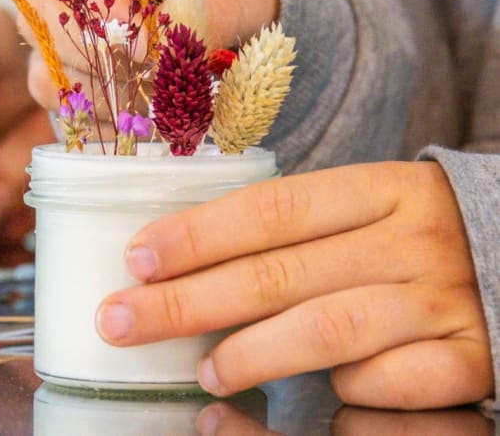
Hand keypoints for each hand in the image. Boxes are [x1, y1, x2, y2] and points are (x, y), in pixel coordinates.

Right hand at [23, 0, 278, 117]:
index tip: (143, 51)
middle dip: (94, 60)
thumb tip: (180, 51)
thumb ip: (219, 11)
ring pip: (44, 65)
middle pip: (47, 17)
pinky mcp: (73, 70)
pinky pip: (60, 101)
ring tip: (144, 111)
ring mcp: (68, 28)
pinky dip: (93, 120)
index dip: (110, 11)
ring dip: (93, 96)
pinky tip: (134, 126)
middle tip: (143, 87)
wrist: (234, 3)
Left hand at [95, 161, 492, 408]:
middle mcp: (409, 240)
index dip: (197, 235)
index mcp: (380, 189)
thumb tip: (187, 253)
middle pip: (279, 273)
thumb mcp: (369, 208)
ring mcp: (441, 300)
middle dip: (189, 302)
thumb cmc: (416, 234)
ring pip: (327, 329)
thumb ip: (296, 227)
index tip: (136, 258)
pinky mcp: (470, 358)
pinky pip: (391, 383)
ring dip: (252, 354)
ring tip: (204, 373)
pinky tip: (322, 397)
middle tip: (123, 322)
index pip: (270, 209)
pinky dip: (348, 394)